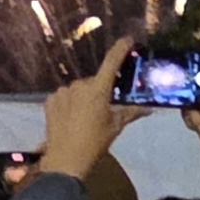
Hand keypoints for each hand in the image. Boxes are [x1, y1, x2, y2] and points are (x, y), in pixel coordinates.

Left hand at [38, 35, 136, 181]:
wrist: (66, 159)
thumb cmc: (95, 143)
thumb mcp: (116, 127)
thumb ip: (131, 112)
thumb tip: (149, 108)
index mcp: (98, 90)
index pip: (111, 62)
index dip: (120, 49)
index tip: (127, 40)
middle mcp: (79, 85)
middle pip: (95, 81)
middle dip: (101, 90)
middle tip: (105, 108)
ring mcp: (62, 92)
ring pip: (79, 89)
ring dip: (84, 97)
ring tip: (86, 118)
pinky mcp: (50, 100)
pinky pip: (65, 97)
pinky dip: (70, 103)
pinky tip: (71, 118)